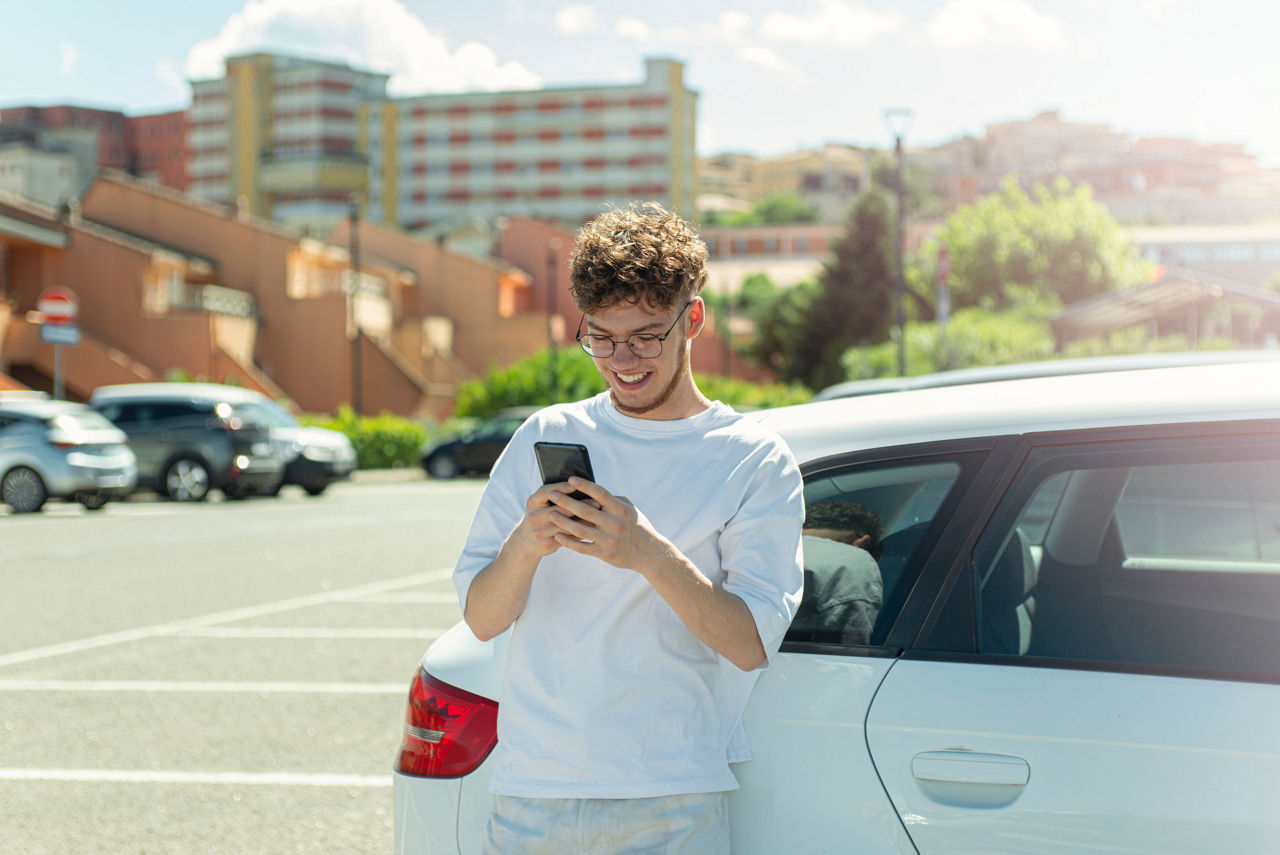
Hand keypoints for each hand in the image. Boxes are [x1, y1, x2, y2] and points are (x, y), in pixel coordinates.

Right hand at [510, 482, 599, 559]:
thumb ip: (554, 497)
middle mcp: (534, 517)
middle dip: (580, 505)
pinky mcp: (546, 544)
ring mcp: (539, 532)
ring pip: (566, 526)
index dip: (560, 487)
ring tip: (598, 517)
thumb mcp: (540, 505)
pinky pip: (567, 538)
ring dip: (584, 521)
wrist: (525, 542)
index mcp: (533, 502)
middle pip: (559, 509)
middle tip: (597, 503)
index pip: (546, 492)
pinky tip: (592, 530)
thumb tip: (580, 487)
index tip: (575, 484)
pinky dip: (580, 533)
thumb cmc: (540, 517)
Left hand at [546, 477, 672, 573]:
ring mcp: (609, 540)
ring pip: (580, 529)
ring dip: (563, 521)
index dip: (585, 485)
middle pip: (585, 510)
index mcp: (621, 509)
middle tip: (552, 495)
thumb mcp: (629, 509)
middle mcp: (615, 523)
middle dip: (566, 502)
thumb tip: (590, 490)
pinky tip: (558, 536)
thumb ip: (611, 500)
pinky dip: (568, 542)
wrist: (649, 553)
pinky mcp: (605, 553)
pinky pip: (582, 547)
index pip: (600, 494)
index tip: (570, 479)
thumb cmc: (637, 526)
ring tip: (550, 514)